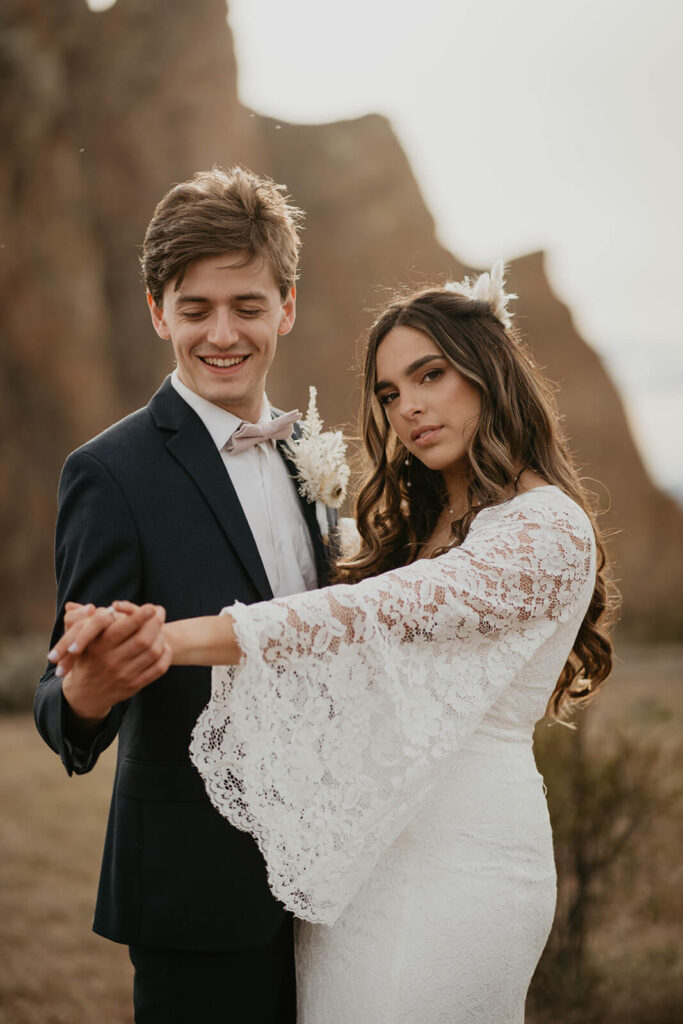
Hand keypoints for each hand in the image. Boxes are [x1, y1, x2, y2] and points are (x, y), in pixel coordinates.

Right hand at [48, 601, 171, 723]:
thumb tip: (115, 605)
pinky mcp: (134, 685)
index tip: (151, 607)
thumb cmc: (86, 658)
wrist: (84, 693)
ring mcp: (124, 675)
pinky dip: (165, 654)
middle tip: (160, 612)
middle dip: (156, 622)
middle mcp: (111, 662)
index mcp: (98, 647)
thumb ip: (95, 621)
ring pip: (153, 652)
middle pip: (143, 639)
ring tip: (160, 627)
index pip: (123, 629)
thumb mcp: (81, 640)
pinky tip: (162, 646)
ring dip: (161, 636)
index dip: (140, 616)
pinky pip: (158, 668)